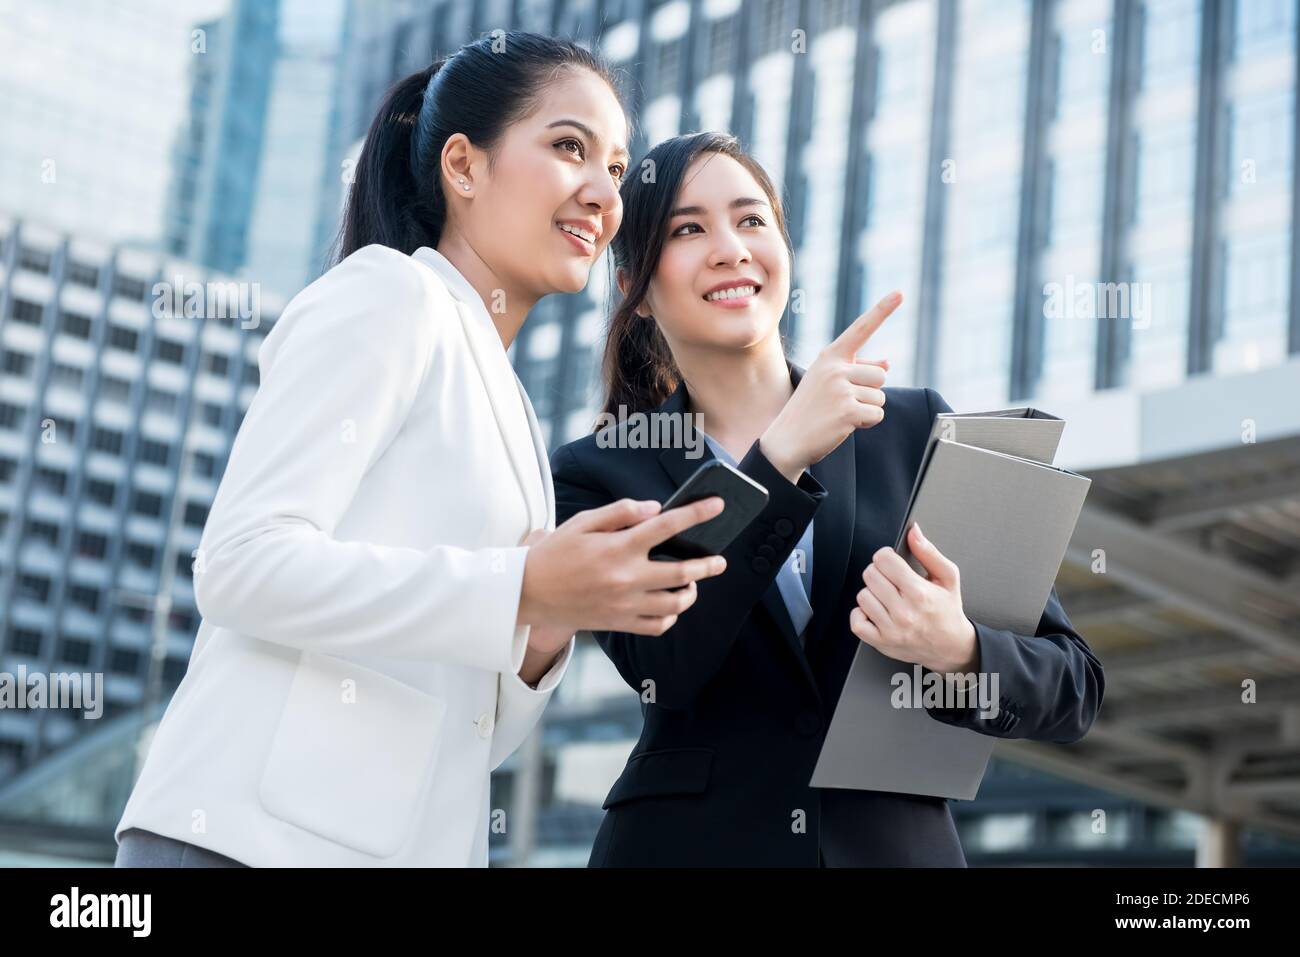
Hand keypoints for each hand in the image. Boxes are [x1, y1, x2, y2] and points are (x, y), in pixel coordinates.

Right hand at [518, 497, 728, 636]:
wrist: (527, 593)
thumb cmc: (555, 554)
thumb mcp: (582, 522)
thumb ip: (620, 512)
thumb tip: (655, 508)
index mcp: (618, 547)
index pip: (667, 527)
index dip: (697, 514)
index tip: (717, 505)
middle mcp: (626, 577)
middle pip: (682, 572)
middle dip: (708, 564)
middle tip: (720, 560)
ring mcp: (624, 604)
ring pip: (674, 604)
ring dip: (691, 593)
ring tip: (694, 584)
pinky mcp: (618, 623)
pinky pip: (656, 626)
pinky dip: (670, 617)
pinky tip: (670, 606)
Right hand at [759, 291, 900, 482]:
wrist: (786, 440)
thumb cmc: (809, 409)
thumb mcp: (828, 383)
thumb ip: (858, 370)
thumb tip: (887, 363)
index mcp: (829, 357)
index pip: (861, 329)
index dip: (882, 310)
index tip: (900, 293)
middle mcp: (835, 368)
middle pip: (880, 375)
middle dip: (870, 392)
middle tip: (843, 403)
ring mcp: (840, 389)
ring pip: (880, 397)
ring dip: (867, 410)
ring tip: (840, 414)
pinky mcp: (847, 411)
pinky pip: (877, 415)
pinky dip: (867, 424)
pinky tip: (843, 425)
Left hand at [849, 522, 978, 674]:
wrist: (950, 647)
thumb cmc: (948, 611)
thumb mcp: (948, 578)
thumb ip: (929, 552)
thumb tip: (914, 532)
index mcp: (919, 592)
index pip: (883, 560)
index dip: (885, 556)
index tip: (891, 561)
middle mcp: (904, 612)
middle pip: (870, 575)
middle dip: (879, 572)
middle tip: (891, 580)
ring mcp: (891, 629)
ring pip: (862, 596)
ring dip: (872, 593)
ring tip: (887, 597)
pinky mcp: (881, 642)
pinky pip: (856, 621)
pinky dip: (861, 614)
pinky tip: (875, 611)